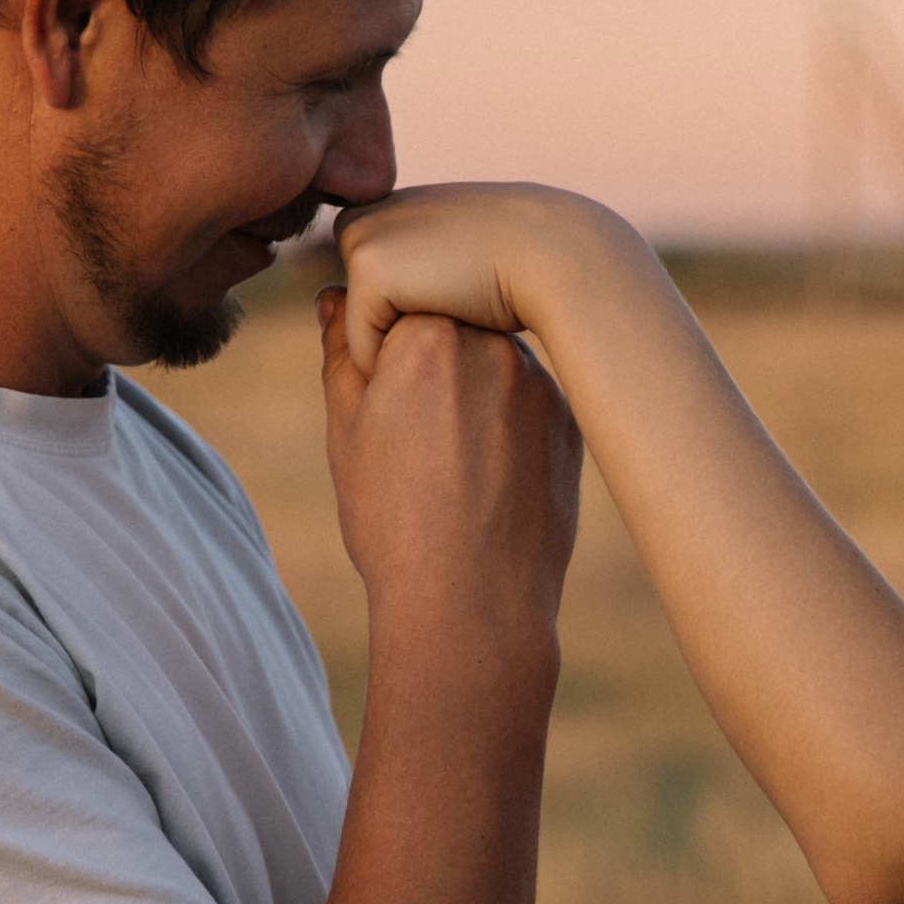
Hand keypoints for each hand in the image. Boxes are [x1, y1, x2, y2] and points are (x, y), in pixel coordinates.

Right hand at [318, 287, 581, 644]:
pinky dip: (506, 425)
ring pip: (493, 363)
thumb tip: (335, 298)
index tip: (380, 395)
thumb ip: (342, 354)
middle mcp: (494, 344)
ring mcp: (541, 383)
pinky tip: (488, 479)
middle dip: (430, 361)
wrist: (474, 605)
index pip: (401, 299)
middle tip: (415, 433)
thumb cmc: (394, 522)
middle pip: (452, 323)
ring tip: (452, 464)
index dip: (384, 345)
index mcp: (427, 335)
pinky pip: (528, 402)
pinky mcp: (569, 422)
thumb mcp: (347, 435)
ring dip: (472, 389)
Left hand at [335, 181, 633, 376]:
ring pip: (360, 334)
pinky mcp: (369, 272)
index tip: (459, 287)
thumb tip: (390, 308)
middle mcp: (363, 218)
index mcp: (382, 213)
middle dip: (402, 328)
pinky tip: (451, 319)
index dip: (415, 317)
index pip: (373, 302)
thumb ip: (418, 273)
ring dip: (405, 342)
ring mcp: (361, 240)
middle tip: (459, 298)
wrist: (553, 253)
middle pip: (360, 319)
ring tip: (457, 304)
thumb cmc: (519, 266)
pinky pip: (364, 351)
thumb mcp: (457, 257)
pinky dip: (403, 359)